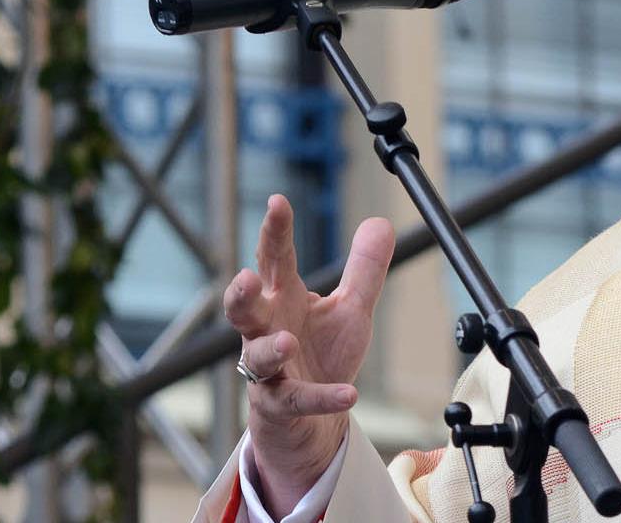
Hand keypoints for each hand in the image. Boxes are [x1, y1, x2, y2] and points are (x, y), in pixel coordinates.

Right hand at [225, 195, 393, 514]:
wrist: (311, 419)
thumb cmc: (322, 354)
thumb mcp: (350, 309)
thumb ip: (363, 270)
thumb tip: (379, 221)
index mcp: (283, 301)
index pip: (275, 261)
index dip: (274, 233)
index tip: (277, 202)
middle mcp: (268, 332)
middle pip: (245, 310)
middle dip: (241, 294)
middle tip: (246, 279)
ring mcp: (269, 371)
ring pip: (258, 358)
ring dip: (270, 349)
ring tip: (287, 341)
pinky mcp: (280, 405)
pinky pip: (298, 399)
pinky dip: (323, 396)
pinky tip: (349, 394)